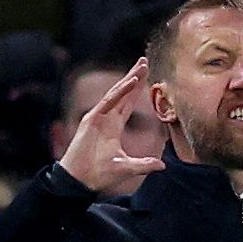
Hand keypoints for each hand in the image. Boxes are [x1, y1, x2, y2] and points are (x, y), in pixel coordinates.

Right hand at [59, 57, 165, 190]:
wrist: (80, 181)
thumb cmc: (99, 174)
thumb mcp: (127, 168)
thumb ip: (144, 164)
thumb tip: (163, 166)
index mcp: (113, 127)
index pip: (128, 103)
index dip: (137, 90)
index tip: (146, 76)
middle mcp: (106, 118)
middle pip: (123, 93)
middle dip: (134, 77)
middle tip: (144, 61)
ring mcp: (97, 117)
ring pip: (116, 93)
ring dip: (129, 79)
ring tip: (141, 66)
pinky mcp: (91, 120)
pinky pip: (108, 102)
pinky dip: (120, 92)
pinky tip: (131, 82)